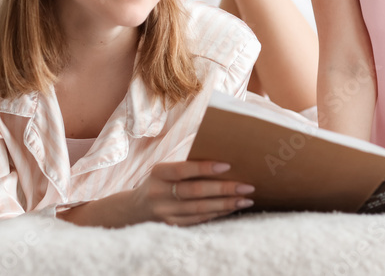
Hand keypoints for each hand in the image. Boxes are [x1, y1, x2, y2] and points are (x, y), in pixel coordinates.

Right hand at [128, 160, 254, 225]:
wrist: (136, 207)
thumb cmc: (161, 181)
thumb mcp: (165, 168)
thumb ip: (186, 164)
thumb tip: (222, 159)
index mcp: (158, 173)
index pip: (183, 170)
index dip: (205, 168)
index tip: (228, 165)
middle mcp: (159, 193)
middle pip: (195, 192)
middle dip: (224, 189)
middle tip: (247, 186)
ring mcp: (164, 212)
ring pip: (200, 208)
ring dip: (226, 204)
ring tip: (246, 199)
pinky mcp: (172, 225)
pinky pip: (199, 219)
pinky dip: (218, 213)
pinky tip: (232, 208)